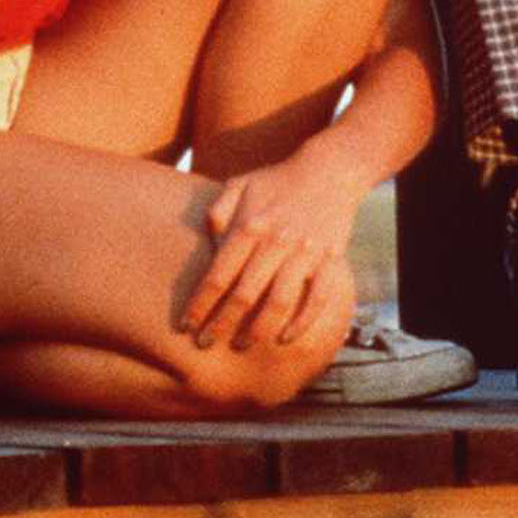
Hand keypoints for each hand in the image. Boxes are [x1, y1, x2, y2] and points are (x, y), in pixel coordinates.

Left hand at [187, 151, 360, 350]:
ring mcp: (306, 253)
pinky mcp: (331, 260)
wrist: (331, 170)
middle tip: (205, 345)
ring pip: (279, 303)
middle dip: (221, 325)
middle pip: (244, 295)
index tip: (186, 326)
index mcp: (250, 226)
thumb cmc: (277, 180)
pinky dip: (302, 323)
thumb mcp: (239, 184)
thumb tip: (206, 247)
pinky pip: (317, 300)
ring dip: (258, 330)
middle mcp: (276, 242)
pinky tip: (285, 338)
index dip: (200, 305)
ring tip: (242, 346)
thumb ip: (216, 212)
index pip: (218, 276)